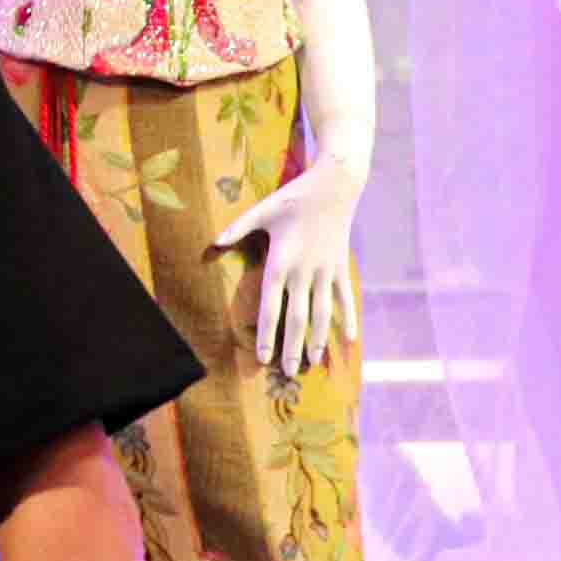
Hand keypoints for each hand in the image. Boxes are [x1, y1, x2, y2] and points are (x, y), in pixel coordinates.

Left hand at [211, 158, 360, 373]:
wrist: (335, 186)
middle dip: (291, 348)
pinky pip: (345, 299)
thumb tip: (212, 244)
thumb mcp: (261, 211)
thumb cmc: (293, 198)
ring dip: (317, 340)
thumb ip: (237, 229)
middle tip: (287, 374)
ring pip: (322, 314)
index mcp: (281, 263)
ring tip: (312, 364)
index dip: (267, 335)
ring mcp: (326, 272)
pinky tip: (348, 340)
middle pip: (297, 318)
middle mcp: (305, 272)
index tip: (263, 358)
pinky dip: (347, 319)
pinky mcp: (341, 267)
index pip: (271, 307)